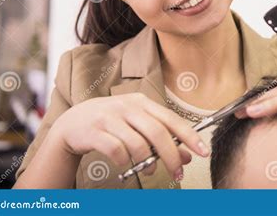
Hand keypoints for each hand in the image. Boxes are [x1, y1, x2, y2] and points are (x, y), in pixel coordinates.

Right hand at [52, 93, 208, 179]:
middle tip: (178, 172)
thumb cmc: (112, 123)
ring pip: (137, 143)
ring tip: (150, 170)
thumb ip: (162, 137)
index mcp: (142, 102)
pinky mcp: (94, 131)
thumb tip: (187, 156)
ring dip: (147, 162)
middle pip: (158, 132)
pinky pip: (116, 150)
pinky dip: (124, 161)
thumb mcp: (138, 125)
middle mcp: (127, 106)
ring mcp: (109, 117)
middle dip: (171, 156)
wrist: (73, 122)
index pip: (171, 119)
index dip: (189, 136)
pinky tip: (125, 163)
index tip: (203, 151)